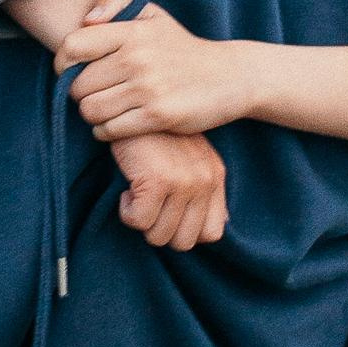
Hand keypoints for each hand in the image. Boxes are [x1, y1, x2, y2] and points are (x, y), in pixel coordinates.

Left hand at [61, 0, 257, 139]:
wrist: (230, 77)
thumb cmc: (181, 48)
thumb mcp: (152, 14)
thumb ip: (115, 1)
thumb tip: (85, 20)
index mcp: (133, 31)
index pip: (73, 47)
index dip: (64, 62)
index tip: (72, 70)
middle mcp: (138, 58)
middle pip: (78, 85)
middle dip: (79, 92)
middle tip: (94, 92)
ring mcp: (148, 89)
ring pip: (90, 110)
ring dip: (92, 114)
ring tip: (105, 108)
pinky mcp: (158, 116)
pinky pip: (109, 130)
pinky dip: (106, 131)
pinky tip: (117, 123)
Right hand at [113, 130, 227, 251]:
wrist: (135, 104)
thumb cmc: (157, 134)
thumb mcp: (192, 158)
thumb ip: (207, 189)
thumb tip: (220, 224)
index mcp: (215, 177)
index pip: (212, 233)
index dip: (185, 232)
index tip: (167, 213)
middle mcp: (204, 182)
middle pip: (183, 242)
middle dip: (160, 230)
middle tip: (148, 207)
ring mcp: (183, 183)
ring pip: (158, 236)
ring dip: (141, 221)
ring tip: (137, 195)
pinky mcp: (158, 181)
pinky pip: (139, 221)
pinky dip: (127, 211)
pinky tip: (127, 190)